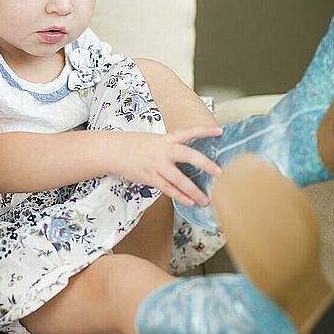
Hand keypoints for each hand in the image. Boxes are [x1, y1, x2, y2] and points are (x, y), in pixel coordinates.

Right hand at [108, 126, 223, 206]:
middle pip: (188, 156)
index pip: (188, 132)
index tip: (219, 131)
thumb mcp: (155, 141)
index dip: (204, 131)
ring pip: (179, 179)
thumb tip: (190, 157)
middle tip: (219, 172)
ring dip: (193, 191)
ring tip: (205, 199)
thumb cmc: (136, 145)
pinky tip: (189, 202)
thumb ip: (171, 148)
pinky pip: (168, 189)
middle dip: (205, 163)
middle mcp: (163, 151)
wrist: (114, 151)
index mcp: (166, 139)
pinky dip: (180, 196)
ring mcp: (157, 165)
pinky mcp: (150, 178)